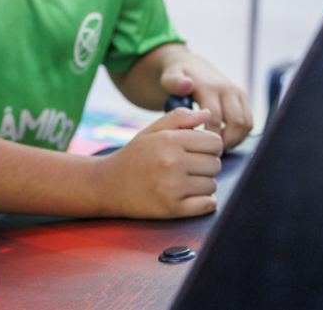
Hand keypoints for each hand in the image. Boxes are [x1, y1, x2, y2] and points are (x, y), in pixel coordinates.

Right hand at [96, 108, 222, 218]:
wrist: (106, 185)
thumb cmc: (132, 157)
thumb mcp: (150, 132)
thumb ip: (179, 118)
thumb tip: (207, 114)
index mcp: (168, 140)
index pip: (214, 142)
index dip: (208, 146)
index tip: (196, 151)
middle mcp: (172, 162)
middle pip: (215, 164)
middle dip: (205, 165)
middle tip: (187, 168)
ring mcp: (172, 187)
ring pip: (212, 185)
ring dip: (202, 184)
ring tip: (183, 181)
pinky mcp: (173, 208)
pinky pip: (208, 204)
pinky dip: (203, 202)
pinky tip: (188, 196)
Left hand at [159, 54, 252, 148]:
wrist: (189, 65)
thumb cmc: (176, 76)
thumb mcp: (169, 78)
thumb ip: (174, 82)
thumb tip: (186, 85)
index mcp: (209, 87)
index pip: (215, 119)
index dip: (209, 137)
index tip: (199, 148)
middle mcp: (227, 89)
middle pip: (236, 123)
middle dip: (226, 141)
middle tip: (212, 152)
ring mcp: (237, 93)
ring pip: (246, 124)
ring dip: (236, 139)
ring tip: (218, 147)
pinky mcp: (243, 98)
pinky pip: (249, 121)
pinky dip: (241, 134)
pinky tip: (225, 140)